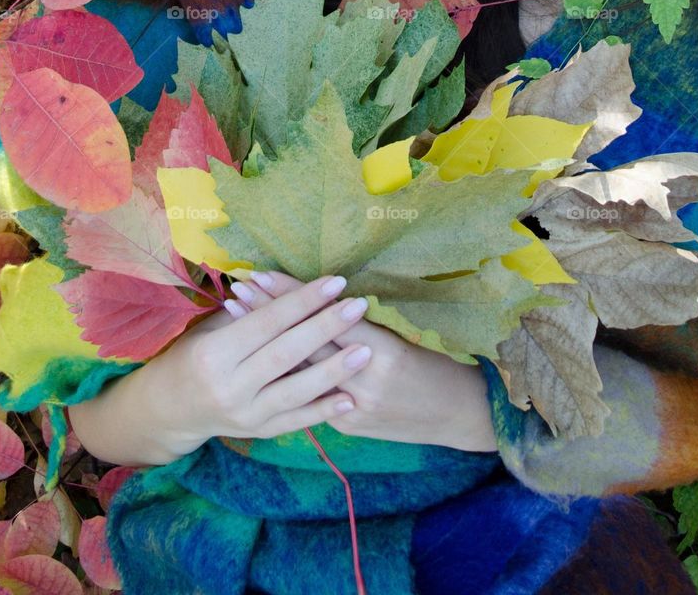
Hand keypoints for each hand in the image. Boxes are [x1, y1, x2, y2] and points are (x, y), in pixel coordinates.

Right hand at [143, 273, 374, 453]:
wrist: (168, 410)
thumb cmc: (190, 355)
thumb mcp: (209, 329)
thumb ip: (246, 313)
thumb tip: (286, 285)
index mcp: (215, 353)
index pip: (267, 323)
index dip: (301, 301)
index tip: (334, 282)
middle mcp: (230, 386)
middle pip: (285, 353)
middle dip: (325, 328)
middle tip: (358, 305)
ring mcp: (245, 415)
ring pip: (295, 391)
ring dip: (333, 371)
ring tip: (365, 351)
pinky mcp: (258, 433)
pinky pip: (296, 421)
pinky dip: (323, 411)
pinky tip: (349, 398)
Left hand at [225, 271, 498, 451]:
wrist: (461, 416)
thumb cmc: (438, 363)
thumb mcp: (406, 335)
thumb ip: (362, 326)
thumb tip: (319, 299)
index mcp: (384, 351)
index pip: (326, 317)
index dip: (292, 295)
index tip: (262, 273)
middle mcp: (364, 380)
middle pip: (305, 342)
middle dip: (267, 314)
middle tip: (237, 288)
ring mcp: (353, 407)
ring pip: (300, 370)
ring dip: (266, 342)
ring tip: (237, 316)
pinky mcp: (347, 424)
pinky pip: (310, 396)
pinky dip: (284, 372)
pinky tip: (257, 356)